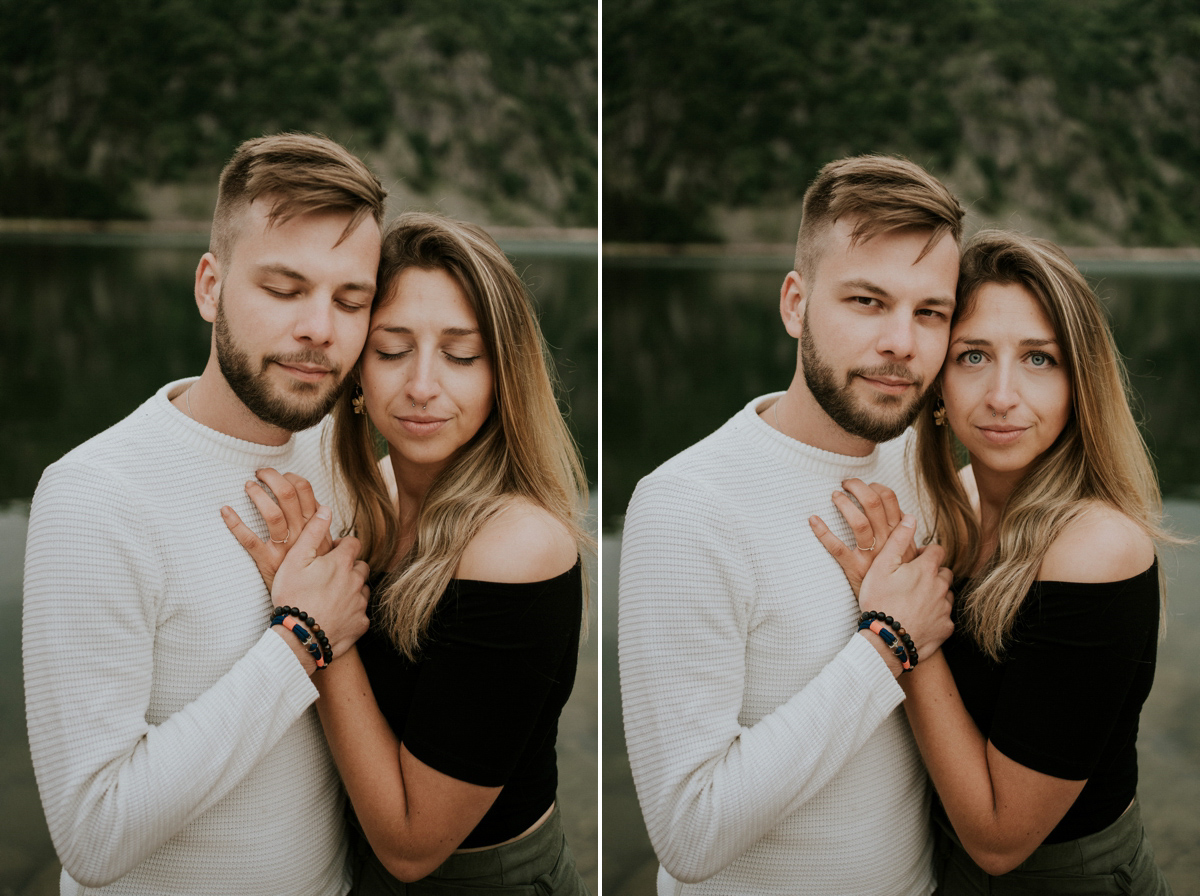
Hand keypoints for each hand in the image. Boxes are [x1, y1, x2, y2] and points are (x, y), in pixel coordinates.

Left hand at [221, 468, 332, 590]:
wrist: (308, 602)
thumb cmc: (313, 569)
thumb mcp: (323, 545)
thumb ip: (318, 525)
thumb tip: (319, 504)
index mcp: (314, 526)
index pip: (305, 490)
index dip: (290, 477)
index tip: (280, 475)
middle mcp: (301, 534)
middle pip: (288, 495)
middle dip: (272, 478)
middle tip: (260, 473)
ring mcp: (284, 548)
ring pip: (273, 514)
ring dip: (258, 495)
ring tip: (248, 486)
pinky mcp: (267, 562)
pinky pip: (250, 540)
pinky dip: (235, 524)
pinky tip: (225, 511)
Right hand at [270, 507, 370, 668]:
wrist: (299, 638)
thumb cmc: (293, 597)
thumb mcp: (295, 560)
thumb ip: (312, 533)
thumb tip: (325, 509)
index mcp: (342, 563)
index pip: (353, 543)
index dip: (341, 546)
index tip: (329, 553)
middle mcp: (356, 581)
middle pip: (360, 566)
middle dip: (349, 567)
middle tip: (328, 576)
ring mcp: (360, 603)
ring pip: (362, 589)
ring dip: (351, 588)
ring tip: (330, 596)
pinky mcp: (361, 624)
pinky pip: (360, 612)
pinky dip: (351, 612)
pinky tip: (335, 615)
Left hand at [809, 479, 915, 596]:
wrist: (894, 608)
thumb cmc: (896, 574)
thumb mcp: (906, 552)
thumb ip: (901, 531)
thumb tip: (900, 511)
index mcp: (899, 534)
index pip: (890, 499)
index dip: (874, 487)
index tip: (864, 485)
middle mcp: (886, 541)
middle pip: (873, 504)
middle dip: (857, 487)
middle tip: (845, 483)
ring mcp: (870, 555)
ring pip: (858, 522)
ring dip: (844, 504)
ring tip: (834, 495)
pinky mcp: (854, 568)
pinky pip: (836, 547)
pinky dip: (822, 532)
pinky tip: (813, 520)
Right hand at [857, 516, 953, 662]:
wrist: (887, 640)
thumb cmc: (880, 601)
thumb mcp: (881, 566)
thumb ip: (897, 540)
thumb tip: (910, 518)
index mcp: (927, 569)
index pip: (937, 550)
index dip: (925, 553)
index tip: (913, 561)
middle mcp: (941, 586)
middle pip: (944, 572)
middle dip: (932, 574)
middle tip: (911, 582)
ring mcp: (945, 608)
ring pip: (945, 594)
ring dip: (935, 594)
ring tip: (913, 602)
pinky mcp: (946, 628)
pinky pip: (944, 616)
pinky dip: (935, 616)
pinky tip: (918, 619)